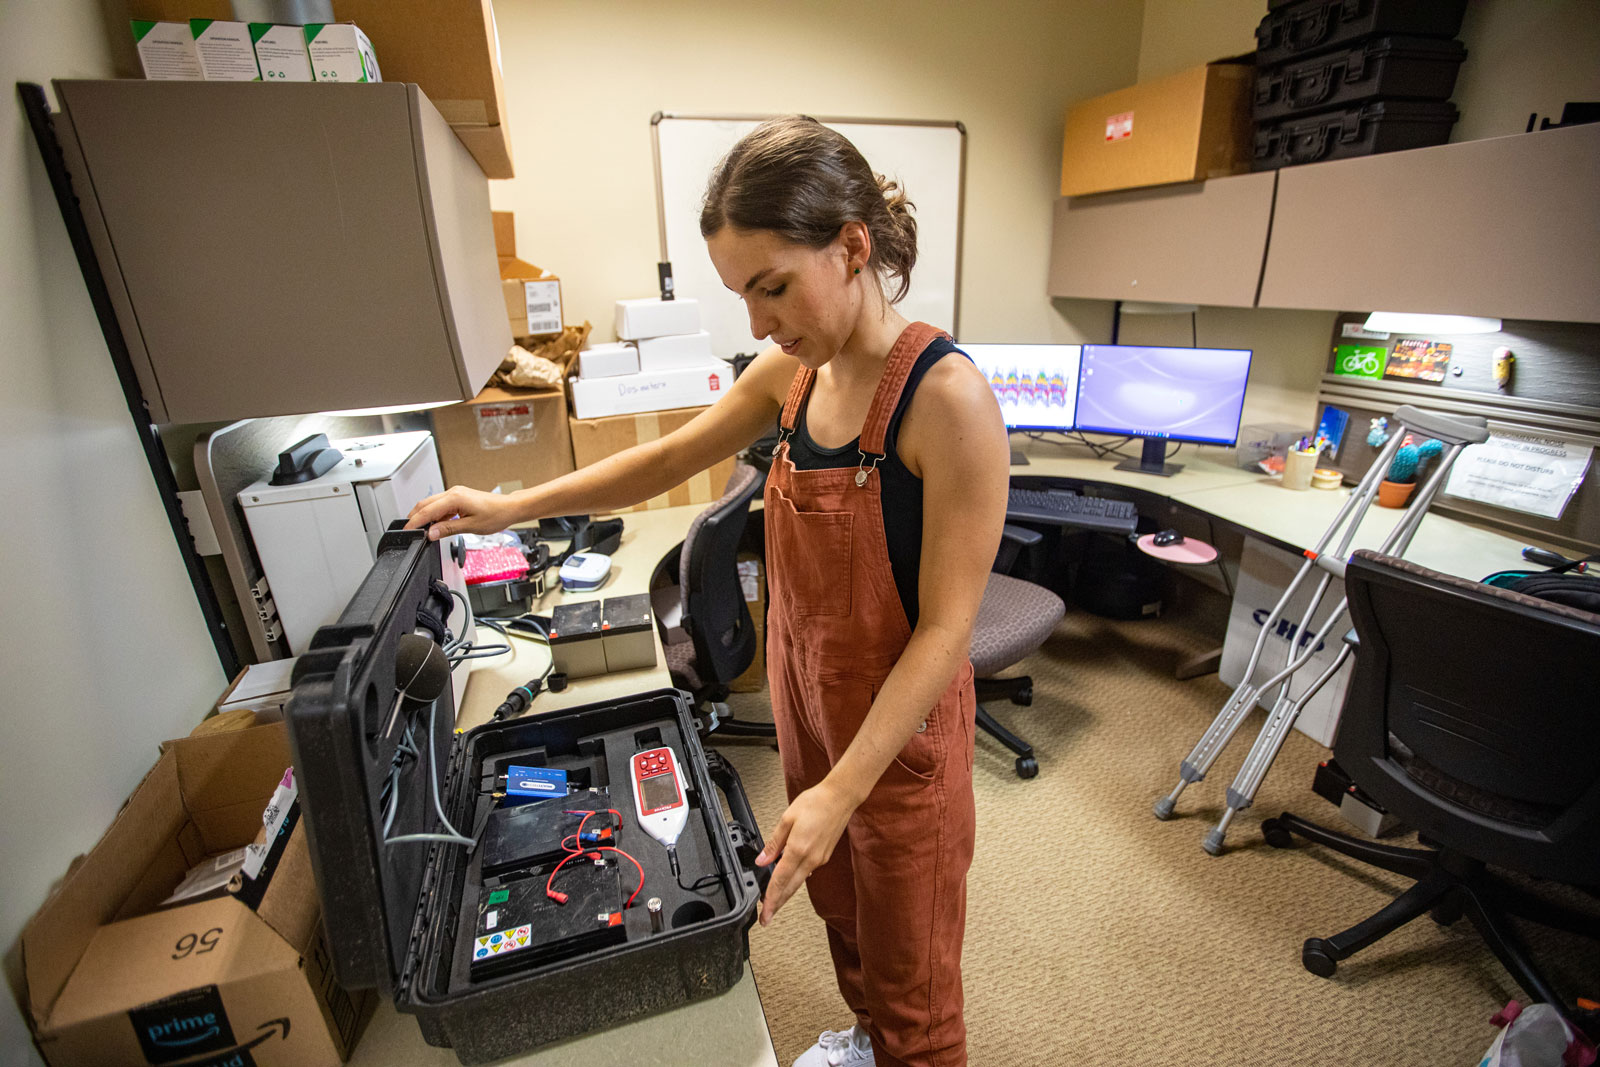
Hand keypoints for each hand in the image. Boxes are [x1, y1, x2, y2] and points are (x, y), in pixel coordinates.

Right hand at [404, 486, 519, 539]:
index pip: (427, 510)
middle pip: (425, 504)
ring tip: (423, 531)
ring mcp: (455, 493)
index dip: (415, 522)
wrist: (509, 508)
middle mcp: (453, 492)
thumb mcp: (470, 526)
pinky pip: (441, 505)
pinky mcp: (459, 497)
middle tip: (410, 532)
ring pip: (432, 504)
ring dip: (425, 516)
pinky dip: (435, 515)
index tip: (407, 531)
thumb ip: (448, 529)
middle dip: (415, 517)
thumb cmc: (496, 515)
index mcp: (454, 498)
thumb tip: (431, 533)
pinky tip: (437, 525)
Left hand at [754, 778, 858, 926]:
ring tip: (773, 901)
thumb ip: (774, 842)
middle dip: (777, 904)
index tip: (764, 913)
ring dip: (786, 894)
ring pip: (798, 882)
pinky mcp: (824, 856)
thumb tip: (763, 860)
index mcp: (798, 849)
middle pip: (790, 888)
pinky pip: (806, 872)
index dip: (770, 899)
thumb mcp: (787, 818)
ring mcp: (819, 859)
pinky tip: (788, 880)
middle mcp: (811, 859)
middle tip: (767, 918)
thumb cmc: (816, 802)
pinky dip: (795, 880)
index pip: (780, 881)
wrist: (840, 798)